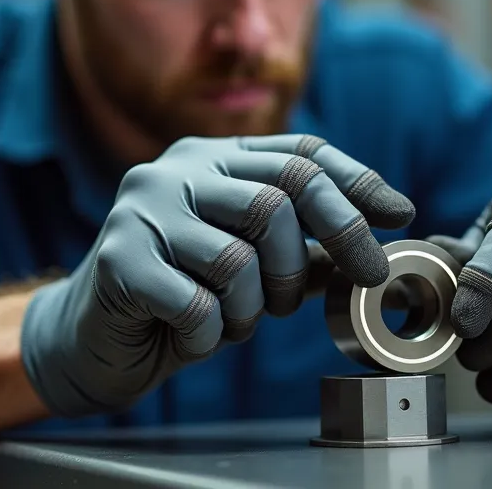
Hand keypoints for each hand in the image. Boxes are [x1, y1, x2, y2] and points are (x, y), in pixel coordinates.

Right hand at [21, 134, 415, 417]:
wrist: (90, 340)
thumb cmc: (180, 299)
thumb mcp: (253, 269)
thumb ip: (304, 249)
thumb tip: (381, 237)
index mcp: (210, 159)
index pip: (298, 152)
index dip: (356, 182)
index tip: (401, 216)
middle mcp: (174, 171)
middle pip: (280, 194)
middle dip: (330, 246)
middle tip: (357, 283)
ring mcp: (143, 211)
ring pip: (241, 256)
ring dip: (256, 306)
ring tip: (235, 320)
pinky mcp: (119, 259)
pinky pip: (199, 304)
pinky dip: (210, 335)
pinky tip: (191, 337)